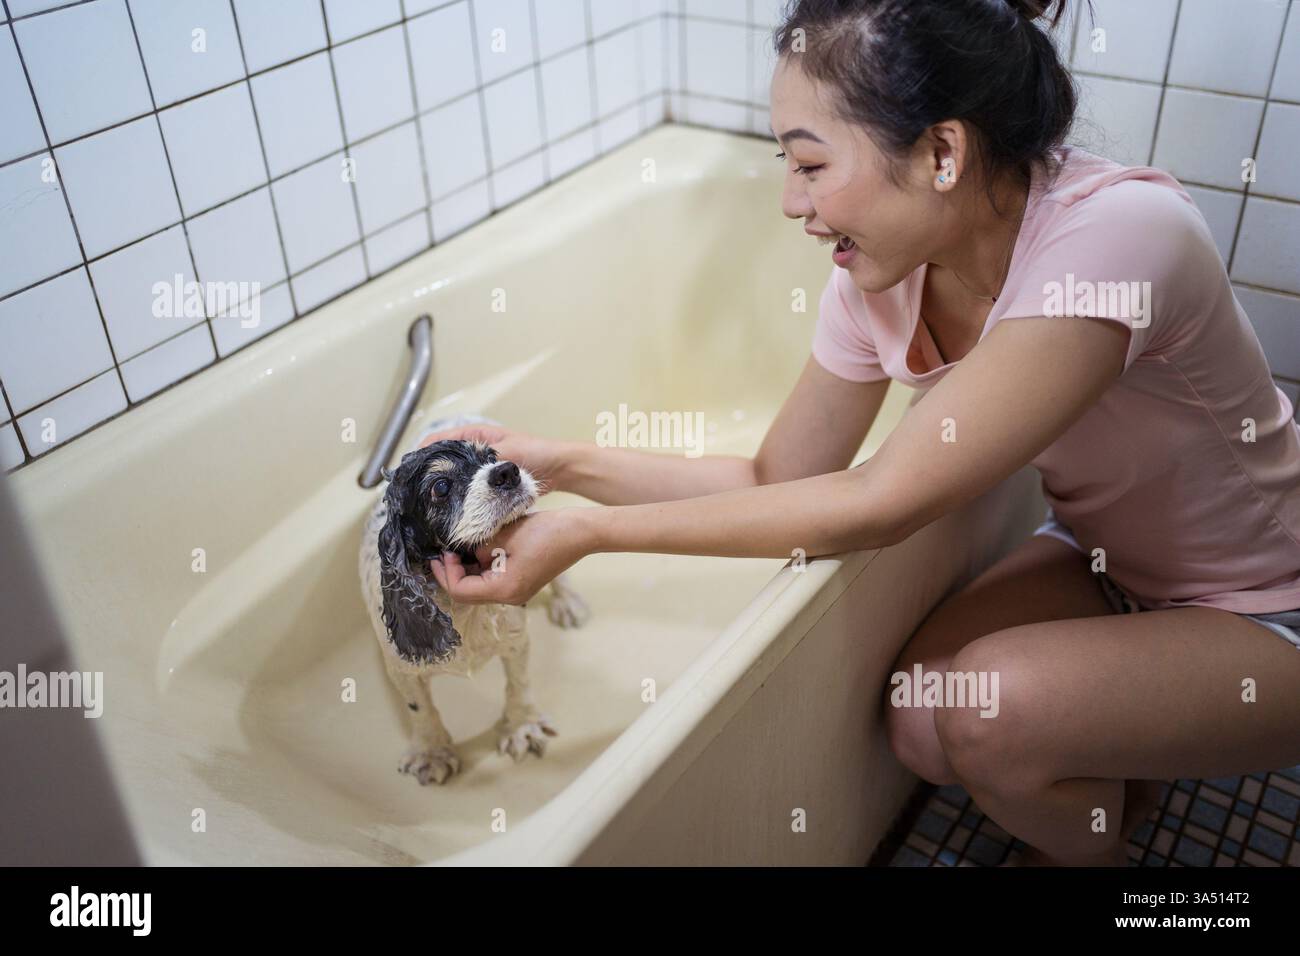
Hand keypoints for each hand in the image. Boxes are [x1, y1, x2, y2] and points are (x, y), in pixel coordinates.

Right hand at [419, 423, 564, 493]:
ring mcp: (479, 466)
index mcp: (473, 436)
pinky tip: (450, 510)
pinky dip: (458, 496)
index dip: (421, 456)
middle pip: (440, 460)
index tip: (410, 474)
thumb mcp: (506, 455)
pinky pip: (466, 488)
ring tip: (428, 504)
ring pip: (452, 476)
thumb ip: (484, 466)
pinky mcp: (487, 481)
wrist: (560, 468)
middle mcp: (472, 448)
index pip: (436, 441)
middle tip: (416, 495)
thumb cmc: (535, 454)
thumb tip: (462, 480)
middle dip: (428, 476)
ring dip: (442, 487)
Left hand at [428, 508, 595, 604]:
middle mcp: (510, 597)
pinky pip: (494, 579)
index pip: (460, 591)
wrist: (580, 532)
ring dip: (467, 569)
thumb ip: (478, 547)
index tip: (442, 552)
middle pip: (469, 593)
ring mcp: (517, 591)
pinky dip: (482, 567)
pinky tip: (479, 548)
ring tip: (460, 546)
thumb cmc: (545, 532)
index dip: (445, 573)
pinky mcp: (523, 582)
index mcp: (504, 590)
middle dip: (453, 572)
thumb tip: (464, 552)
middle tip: (444, 549)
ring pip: (481, 586)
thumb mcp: (504, 535)